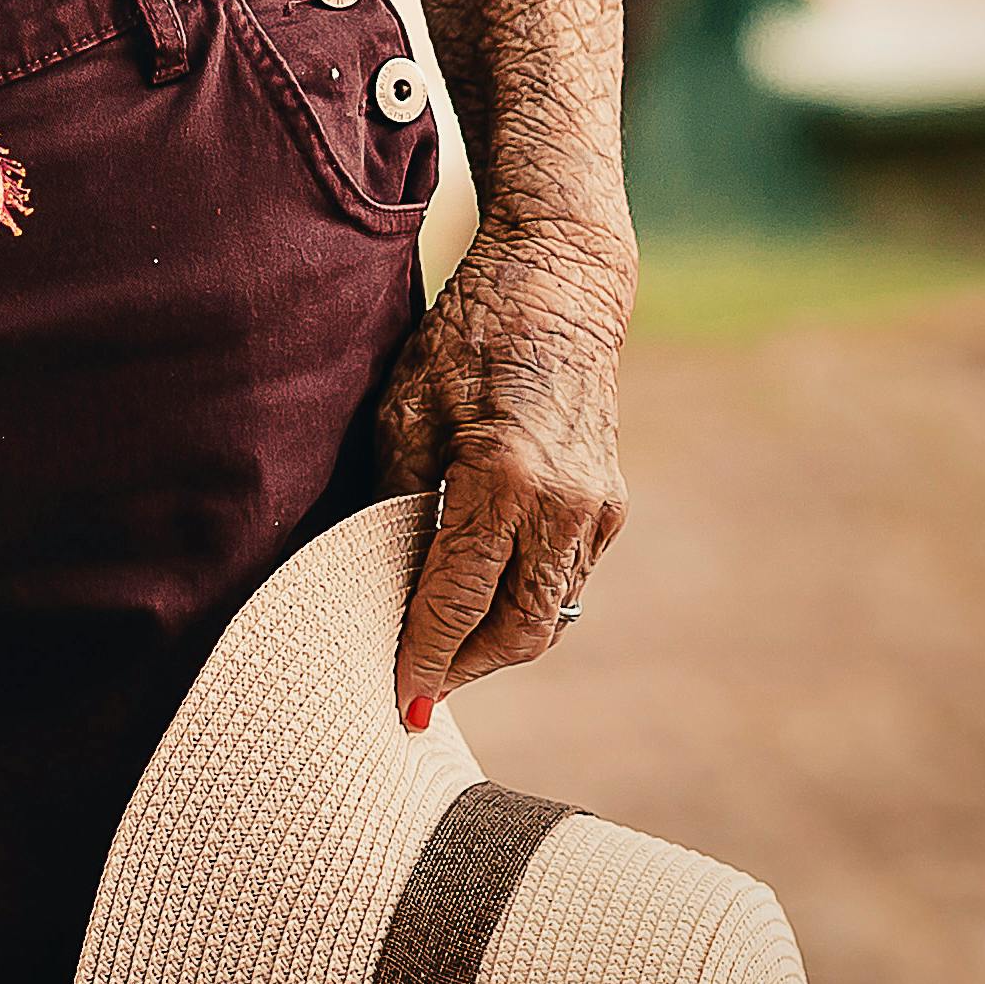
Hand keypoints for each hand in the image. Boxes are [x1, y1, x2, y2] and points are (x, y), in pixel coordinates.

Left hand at [376, 218, 633, 724]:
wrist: (560, 283)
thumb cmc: (467, 333)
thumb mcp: (406, 407)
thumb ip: (395, 498)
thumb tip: (373, 575)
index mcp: (503, 477)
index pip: (457, 598)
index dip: (425, 656)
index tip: (400, 701)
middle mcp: (564, 505)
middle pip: (516, 631)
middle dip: (466, 668)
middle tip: (417, 686)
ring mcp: (598, 509)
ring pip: (546, 614)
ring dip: (495, 641)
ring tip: (441, 651)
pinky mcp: (611, 506)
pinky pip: (564, 580)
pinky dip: (522, 601)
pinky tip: (481, 598)